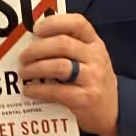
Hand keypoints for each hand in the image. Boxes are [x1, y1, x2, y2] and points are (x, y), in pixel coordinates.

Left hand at [18, 13, 118, 135]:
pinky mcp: (85, 99)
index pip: (77, 23)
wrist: (112, 112)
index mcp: (95, 43)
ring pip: (58, 66)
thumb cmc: (93, 82)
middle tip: (23, 57)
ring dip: (35, 68)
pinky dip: (38, 90)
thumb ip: (70, 47)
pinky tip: (29, 90)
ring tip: (24, 72)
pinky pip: (56, 91)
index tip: (36, 29)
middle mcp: (95, 58)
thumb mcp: (90, 59)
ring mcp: (92, 78)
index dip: (54, 23)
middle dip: (36, 49)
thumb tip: (33, 41)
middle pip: (62, 44)